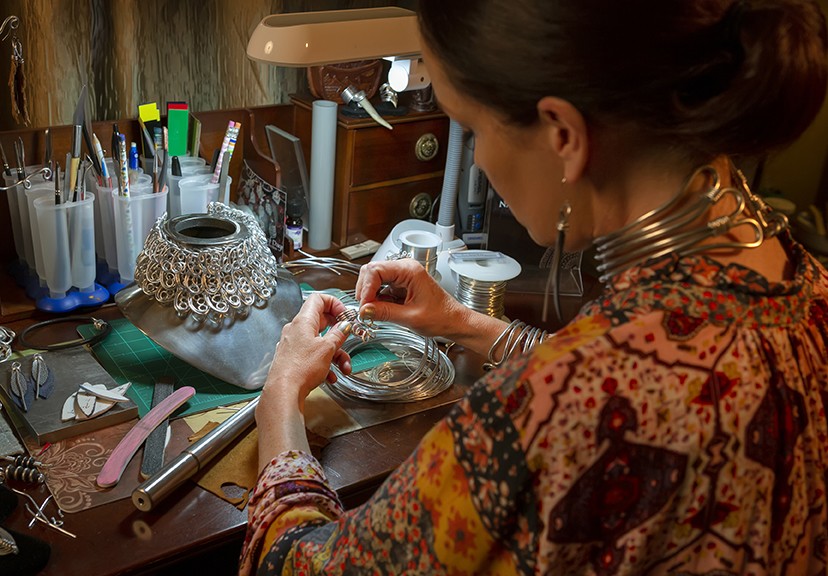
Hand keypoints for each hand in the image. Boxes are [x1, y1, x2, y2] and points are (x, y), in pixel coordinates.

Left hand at [263, 293, 351, 409]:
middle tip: (347, 339)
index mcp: (303, 321)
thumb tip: (344, 325)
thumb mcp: (327, 349)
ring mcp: (294, 345)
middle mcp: (296, 330)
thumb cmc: (300, 369)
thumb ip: (338, 334)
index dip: (334, 304)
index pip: (318, 299)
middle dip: (338, 334)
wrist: (283, 392)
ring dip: (335, 354)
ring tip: (344, 367)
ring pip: (319, 343)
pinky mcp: (293, 359)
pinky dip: (324, 364)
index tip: (345, 315)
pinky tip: (331, 376)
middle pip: (321, 322)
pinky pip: (313, 356)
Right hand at [354, 259, 469, 338]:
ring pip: (374, 280)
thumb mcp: (410, 317)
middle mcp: (405, 269)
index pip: (376, 270)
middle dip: (365, 290)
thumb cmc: (442, 316)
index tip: (364, 305)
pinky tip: (379, 310)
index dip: (366, 288)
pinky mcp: (401, 286)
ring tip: (372, 311)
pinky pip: (381, 289)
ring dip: (370, 296)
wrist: (454, 322)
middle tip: (364, 309)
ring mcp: (402, 276)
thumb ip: (384, 313)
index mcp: (409, 270)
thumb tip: (364, 310)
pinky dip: (376, 299)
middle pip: (372, 271)